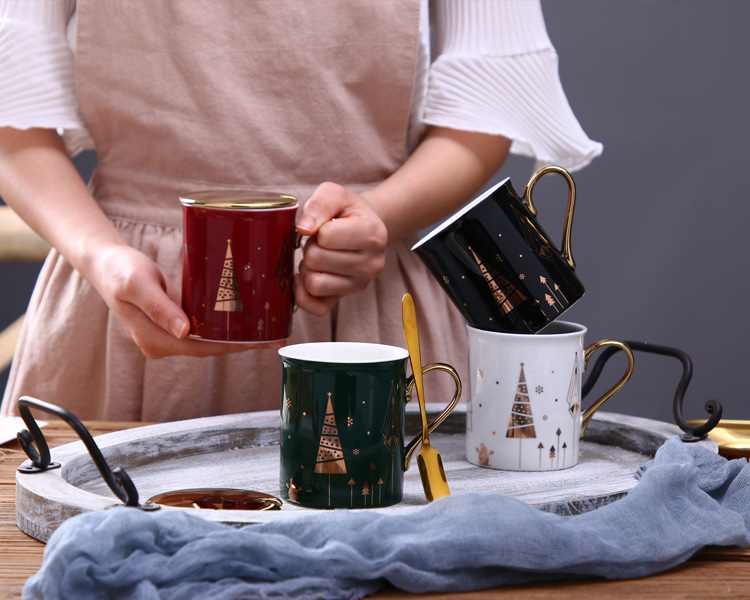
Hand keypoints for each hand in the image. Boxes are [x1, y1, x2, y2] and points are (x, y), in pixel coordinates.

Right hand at [89, 245, 263, 357]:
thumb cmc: (120, 269)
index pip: (201, 348)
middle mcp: (163, 343)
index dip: (232, 347)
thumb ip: (160, 307)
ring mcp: (168, 335)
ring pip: (208, 340)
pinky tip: (243, 320)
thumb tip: (184, 331)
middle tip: (273, 337)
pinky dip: (223, 326)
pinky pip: (203, 329)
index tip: (259, 343)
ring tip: (266, 330)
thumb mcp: (138, 284)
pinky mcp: (173, 324)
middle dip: (241, 344)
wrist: (106, 262)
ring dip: (235, 336)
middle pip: (209, 348)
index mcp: (155, 340)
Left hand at [294, 182, 387, 315]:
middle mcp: (372, 265)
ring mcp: (360, 285)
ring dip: (307, 267)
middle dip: (310, 247)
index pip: (325, 236)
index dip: (316, 227)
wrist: (365, 228)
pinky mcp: (345, 299)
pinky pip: (315, 307)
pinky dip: (303, 294)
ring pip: (314, 284)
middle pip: (316, 260)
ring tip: (318, 256)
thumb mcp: (336, 194)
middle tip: (320, 241)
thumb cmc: (348, 211)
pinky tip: (308, 276)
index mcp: (373, 235)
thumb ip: (320, 203)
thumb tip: (303, 229)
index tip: (326, 224)